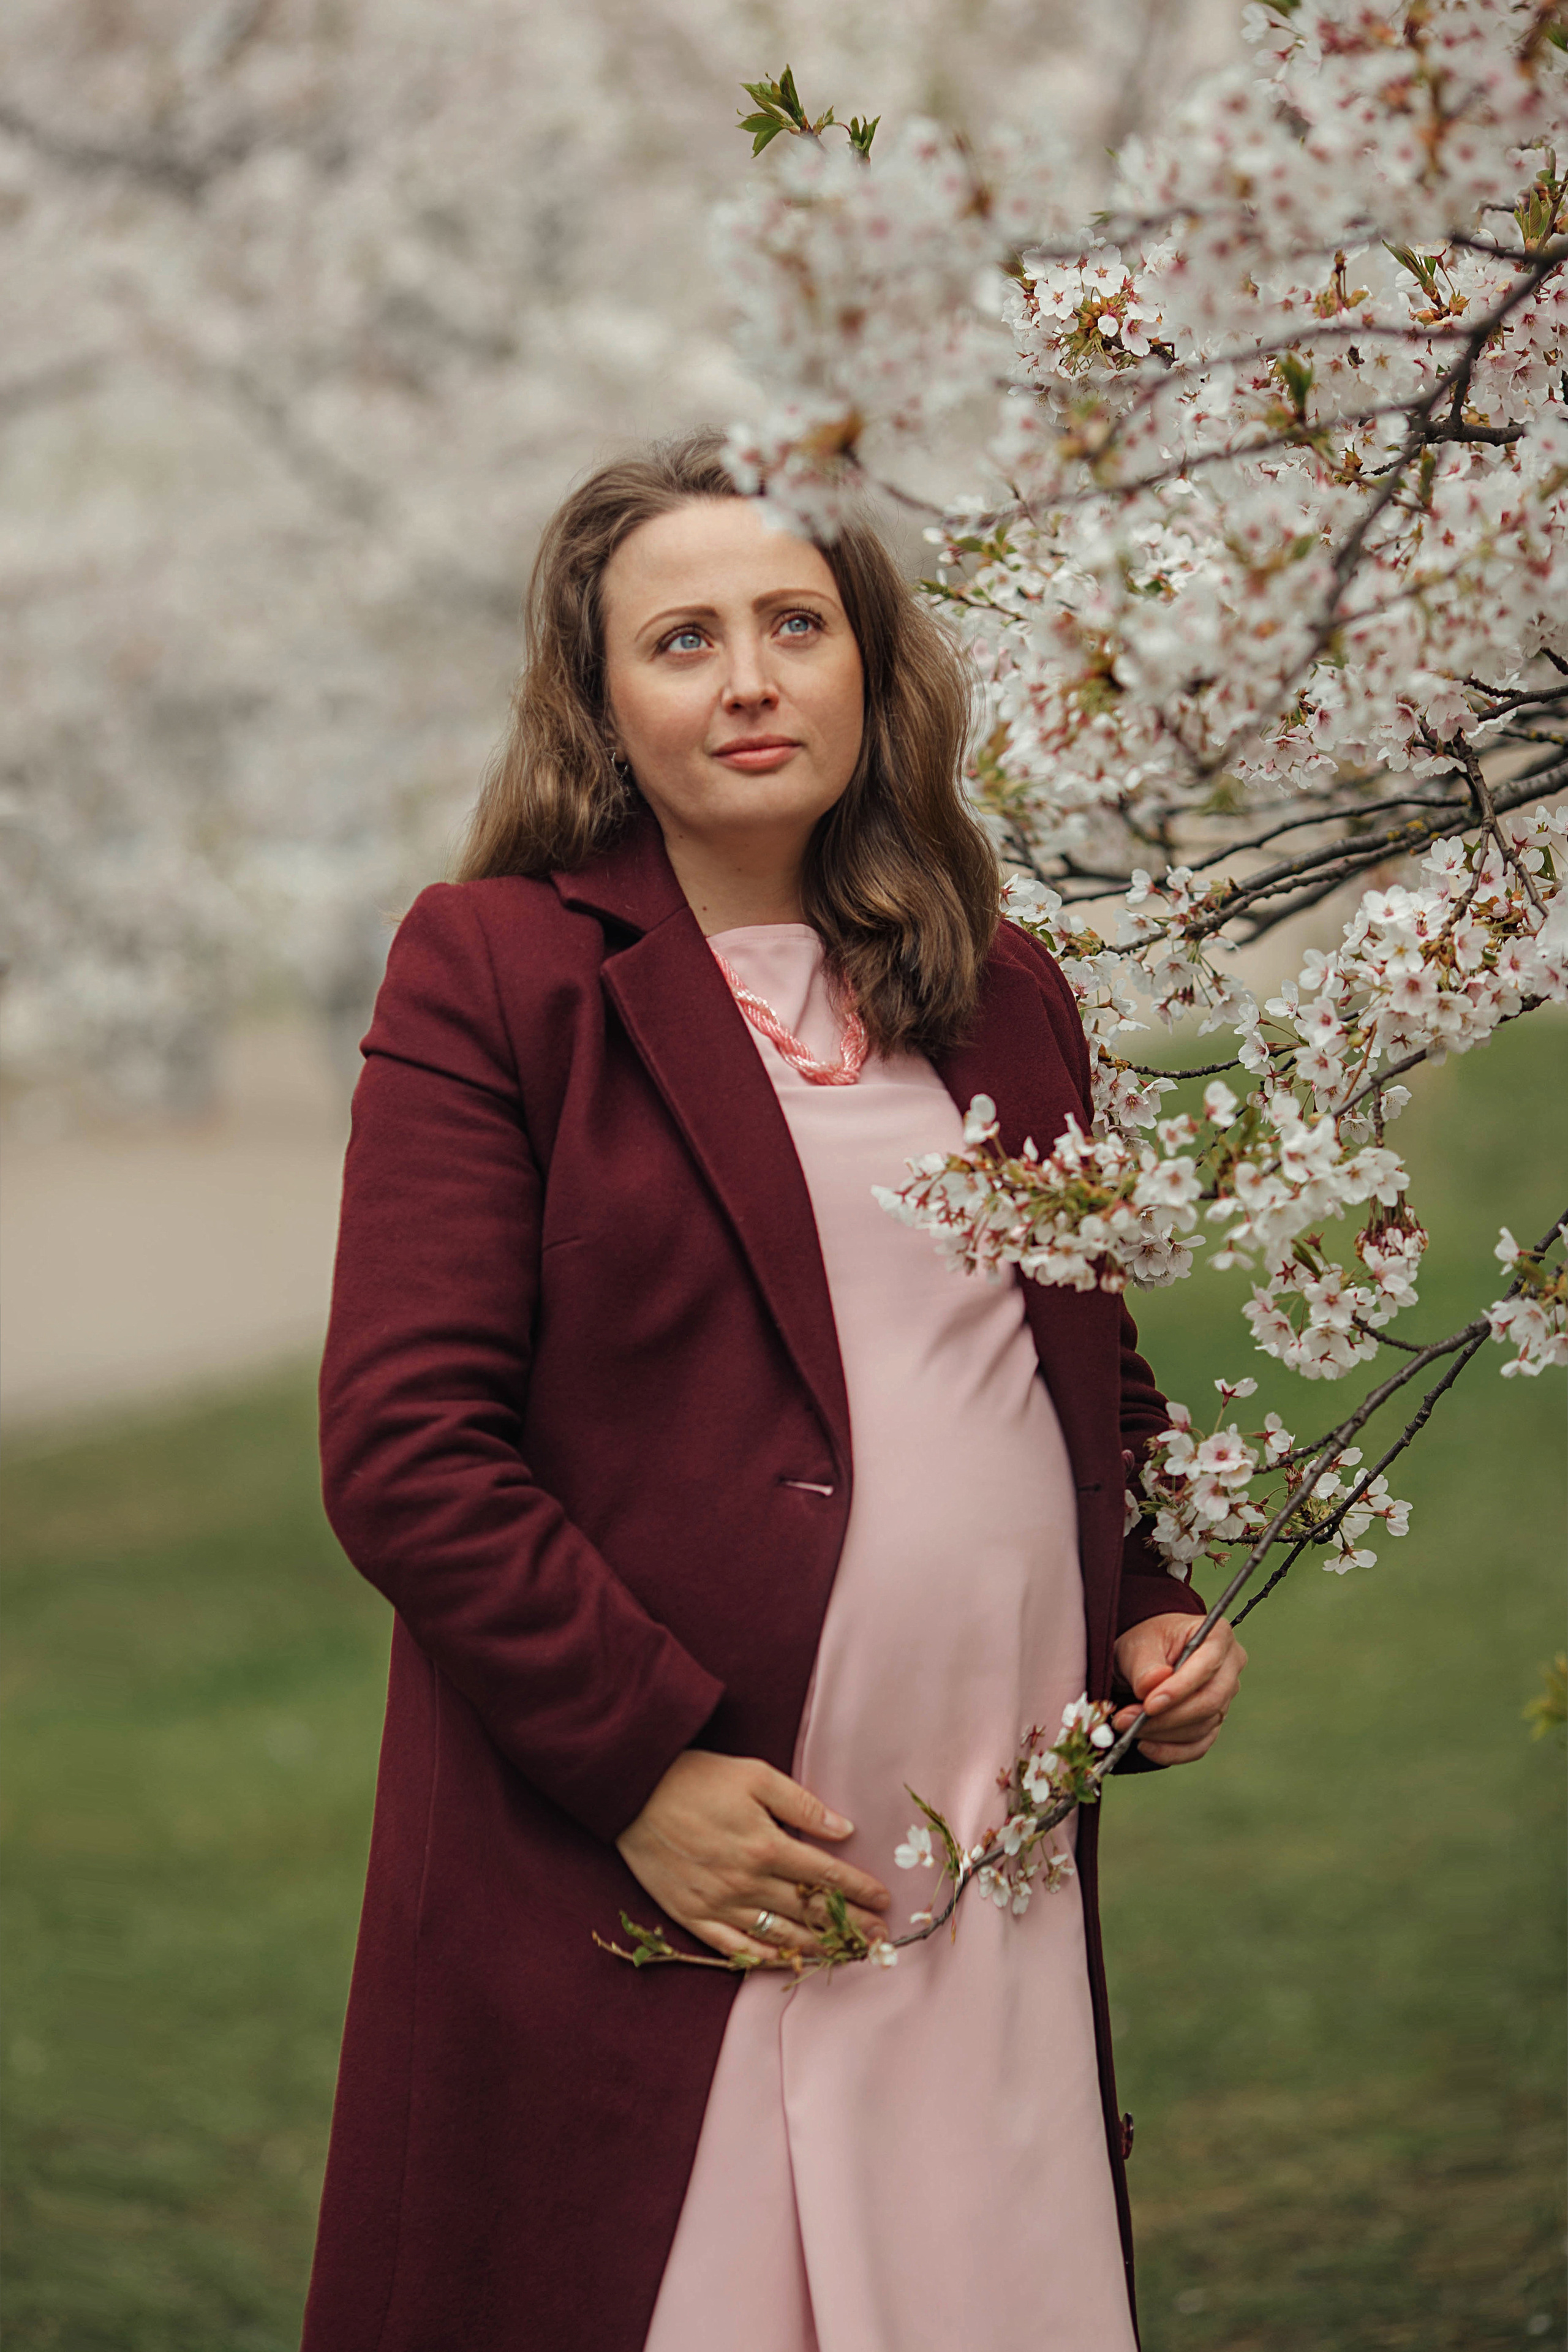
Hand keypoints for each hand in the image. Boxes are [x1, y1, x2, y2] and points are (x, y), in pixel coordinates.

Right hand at [615, 1750, 891, 1964]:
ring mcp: (718, 1903)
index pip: (826, 1875)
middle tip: (881, 1939)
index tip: (884, 1900)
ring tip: (845, 1954)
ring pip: (778, 1935)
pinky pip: (733, 1947)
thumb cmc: (697, 1777)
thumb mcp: (755, 1775)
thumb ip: (802, 1804)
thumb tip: (844, 1829)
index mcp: (766, 1846)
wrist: (634, 1792)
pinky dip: (762, 1959)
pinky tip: (785, 1964)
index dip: (859, 1890)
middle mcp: (746, 1882)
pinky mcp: (692, 1915)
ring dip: (816, 1947)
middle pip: (809, 1911)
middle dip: (850, 1926)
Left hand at [1111, 1613, 1246, 1764]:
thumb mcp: (1138, 1644)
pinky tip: (1145, 1746)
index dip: (1180, 1688)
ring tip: (1126, 1726)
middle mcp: (1230, 1667)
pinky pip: (1199, 1745)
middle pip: (1210, 1701)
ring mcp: (1225, 1698)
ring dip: (1162, 1733)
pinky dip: (1171, 1751)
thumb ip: (1145, 1665)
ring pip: (1202, 1726)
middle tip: (1128, 1720)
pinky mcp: (1214, 1722)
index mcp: (1219, 1636)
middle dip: (1168, 1717)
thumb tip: (1153, 1684)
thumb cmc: (1147, 1643)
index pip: (1208, 1665)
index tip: (1149, 1704)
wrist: (1147, 1657)